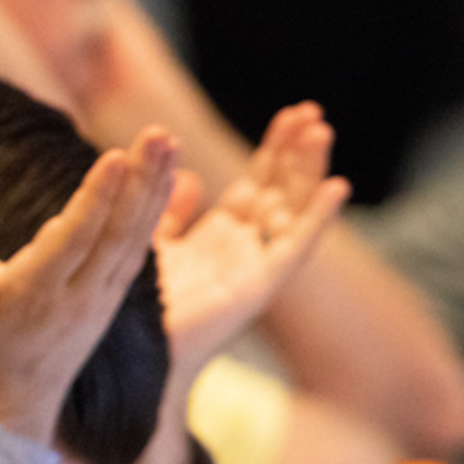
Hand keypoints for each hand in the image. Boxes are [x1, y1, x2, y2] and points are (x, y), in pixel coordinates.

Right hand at [0, 127, 177, 444]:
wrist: (11, 400)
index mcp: (34, 295)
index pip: (73, 241)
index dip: (95, 199)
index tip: (115, 156)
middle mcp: (78, 297)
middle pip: (116, 234)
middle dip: (140, 182)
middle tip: (157, 135)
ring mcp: (101, 299)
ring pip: (135, 239)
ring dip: (155, 189)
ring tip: (167, 142)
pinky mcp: (112, 298)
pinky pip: (138, 248)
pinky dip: (154, 211)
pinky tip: (165, 176)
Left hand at [155, 102, 348, 384]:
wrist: (127, 352)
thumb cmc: (132, 307)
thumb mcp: (149, 243)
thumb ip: (168, 211)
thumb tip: (191, 175)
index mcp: (218, 241)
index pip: (258, 186)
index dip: (276, 152)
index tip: (292, 114)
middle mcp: (242, 253)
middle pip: (280, 192)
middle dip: (295, 153)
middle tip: (310, 112)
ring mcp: (253, 270)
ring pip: (290, 211)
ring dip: (308, 171)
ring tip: (321, 130)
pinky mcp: (257, 288)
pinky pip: (293, 249)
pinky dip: (317, 219)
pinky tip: (336, 187)